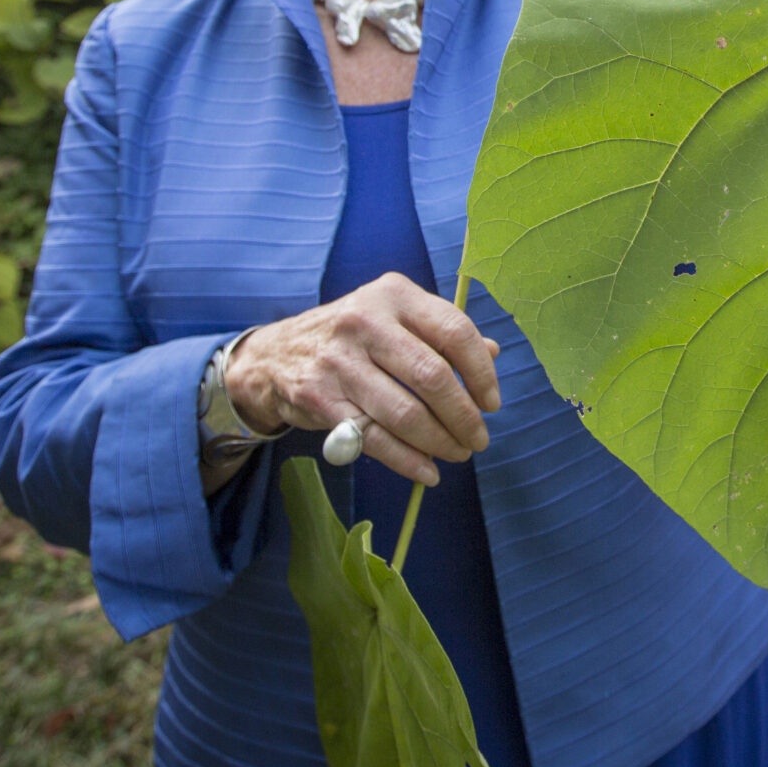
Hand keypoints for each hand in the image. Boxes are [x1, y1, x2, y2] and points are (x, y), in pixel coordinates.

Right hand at [223, 272, 501, 484]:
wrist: (275, 355)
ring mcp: (340, 361)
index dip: (481, 373)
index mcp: (394, 295)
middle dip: (464, 416)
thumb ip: (440, 332)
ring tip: (457, 454)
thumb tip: (492, 353)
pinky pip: (375, 438)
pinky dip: (407, 461)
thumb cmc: (351, 336)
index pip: (454, 331)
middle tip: (479, 438)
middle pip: (432, 376)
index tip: (492, 403)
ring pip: (405, 412)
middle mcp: (366, 322)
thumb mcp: (393, 316)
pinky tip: (427, 471)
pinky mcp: (321, 399)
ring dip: (440, 442)